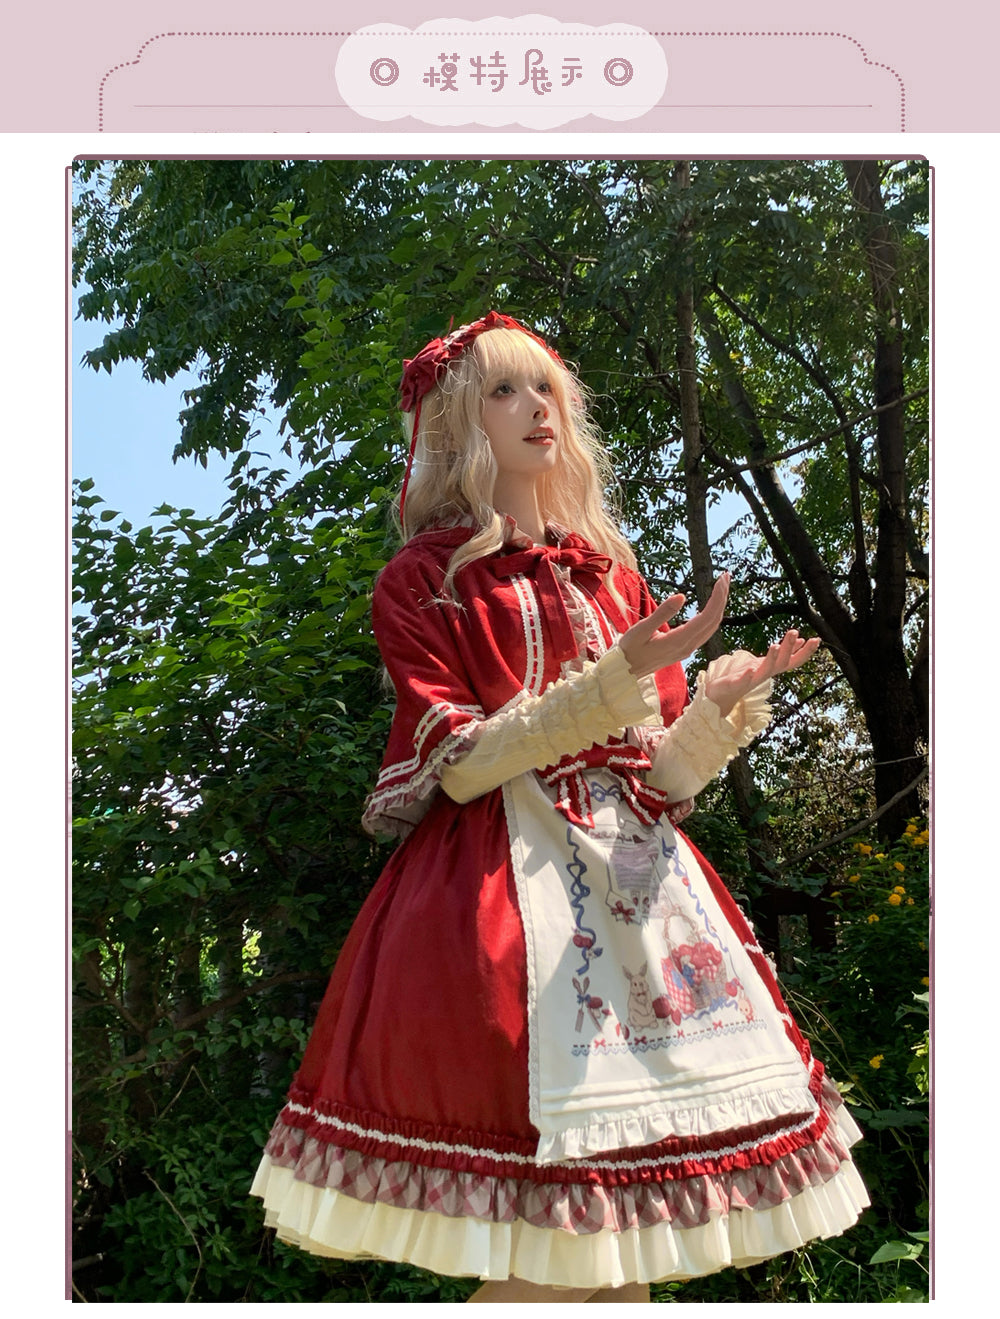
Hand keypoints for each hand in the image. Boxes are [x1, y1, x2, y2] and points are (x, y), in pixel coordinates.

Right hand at [620, 574, 729, 679]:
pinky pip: (705, 631)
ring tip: (721, 586)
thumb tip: (682, 596)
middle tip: (726, 576)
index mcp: (679, 641)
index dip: (718, 597)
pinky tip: (711, 605)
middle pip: (714, 621)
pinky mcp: (684, 649)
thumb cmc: (629, 650)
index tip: (722, 578)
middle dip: (722, 597)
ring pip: (712, 627)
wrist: (624, 672)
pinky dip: (712, 615)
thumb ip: (661, 613)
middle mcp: (688, 646)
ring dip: (719, 606)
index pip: (707, 617)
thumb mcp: (641, 630)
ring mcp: (688, 649)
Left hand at [705, 630, 820, 718]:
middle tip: (794, 631)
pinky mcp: (737, 684)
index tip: (817, 640)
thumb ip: (785, 652)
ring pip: (766, 670)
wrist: (723, 694)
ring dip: (772, 658)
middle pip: (782, 662)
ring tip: (775, 645)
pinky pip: (744, 681)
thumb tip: (800, 640)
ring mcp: (752, 680)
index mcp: (773, 668)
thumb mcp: (768, 661)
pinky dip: (749, 676)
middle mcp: (766, 674)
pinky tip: (751, 669)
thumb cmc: (746, 676)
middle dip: (789, 647)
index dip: (806, 651)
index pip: (794, 660)